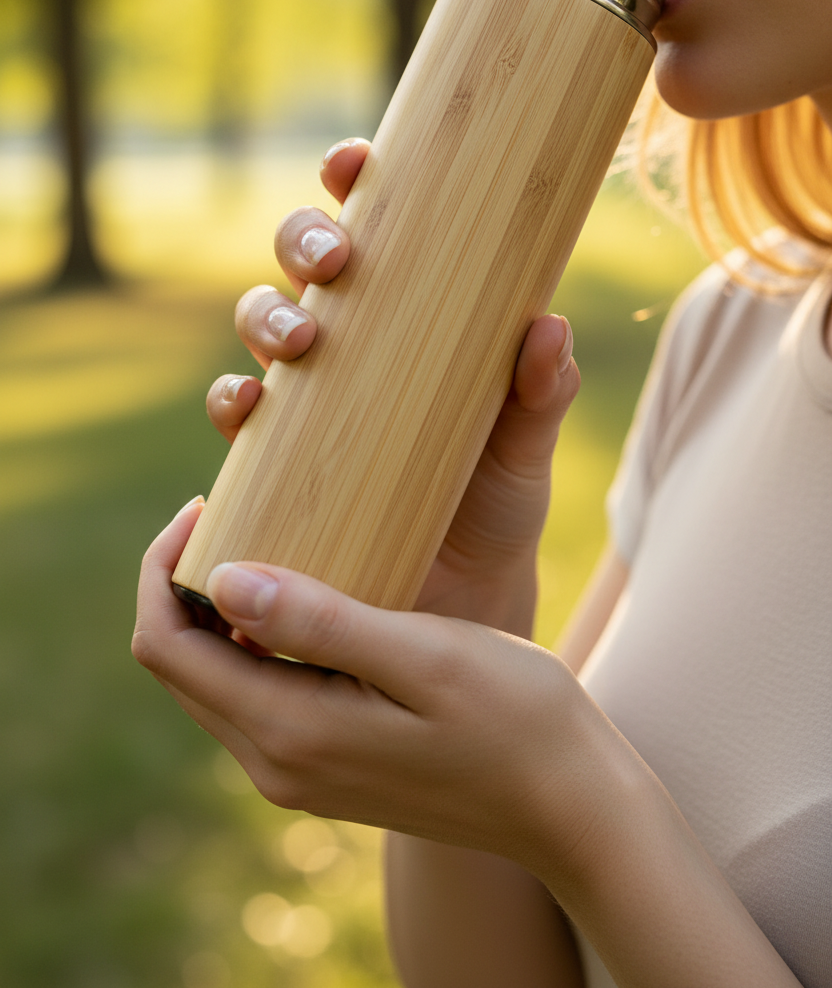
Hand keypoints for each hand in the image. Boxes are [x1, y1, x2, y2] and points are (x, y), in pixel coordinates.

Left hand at [133, 502, 600, 875]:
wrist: (570, 805)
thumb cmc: (514, 717)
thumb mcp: (423, 655)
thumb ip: (319, 621)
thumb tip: (222, 578)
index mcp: (288, 731)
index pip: (166, 647)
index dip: (162, 567)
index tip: (205, 505)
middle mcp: (275, 764)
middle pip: (178, 665)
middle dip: (181, 584)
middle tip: (230, 509)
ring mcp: (299, 774)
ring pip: (214, 680)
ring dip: (217, 612)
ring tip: (268, 541)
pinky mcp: (325, 768)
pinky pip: (256, 695)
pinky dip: (254, 641)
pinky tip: (307, 597)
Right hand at [206, 140, 580, 635]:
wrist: (466, 597)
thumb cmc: (497, 500)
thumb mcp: (527, 445)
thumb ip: (541, 392)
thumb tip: (548, 327)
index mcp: (409, 313)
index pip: (375, 226)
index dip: (353, 180)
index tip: (356, 161)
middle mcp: (351, 341)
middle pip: (301, 260)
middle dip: (304, 242)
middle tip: (336, 264)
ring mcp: (308, 394)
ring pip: (260, 321)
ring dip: (266, 316)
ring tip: (300, 342)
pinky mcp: (277, 455)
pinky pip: (237, 412)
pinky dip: (233, 399)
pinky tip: (250, 406)